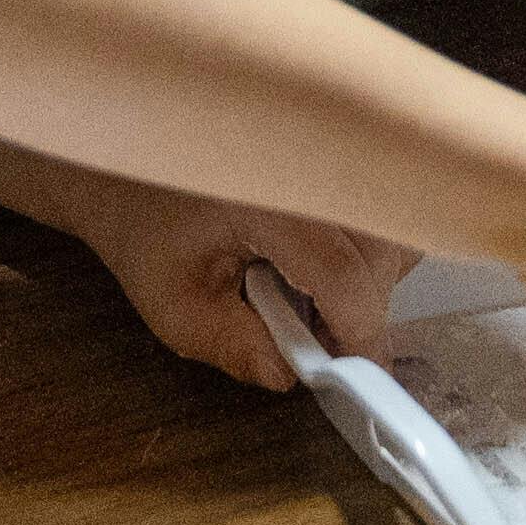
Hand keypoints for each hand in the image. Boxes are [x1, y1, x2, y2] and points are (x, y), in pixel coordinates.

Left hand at [52, 176, 416, 391]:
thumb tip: (290, 374)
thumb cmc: (149, 230)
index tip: (354, 378)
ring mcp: (328, 146)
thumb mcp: (173, 304)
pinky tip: (323, 263)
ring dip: (373, 277)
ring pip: (393, 226)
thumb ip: (231, 344)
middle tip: (321, 340)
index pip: (342, 272)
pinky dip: (371, 246)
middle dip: (364, 310)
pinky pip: (385, 205)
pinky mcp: (339, 147)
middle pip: (382, 250)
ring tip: (316, 297)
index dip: (357, 334)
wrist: (132, 159)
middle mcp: (309, 158)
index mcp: (264, 196)